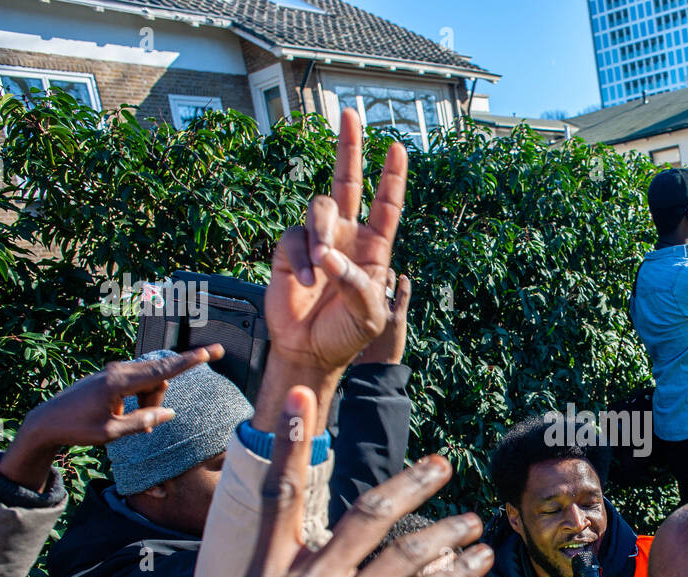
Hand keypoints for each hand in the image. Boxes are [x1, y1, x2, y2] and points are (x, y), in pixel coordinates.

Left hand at [0, 346, 221, 491]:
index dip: (190, 362)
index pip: (163, 370)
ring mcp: (113, 372)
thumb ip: (143, 421)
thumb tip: (168, 413)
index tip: (210, 351)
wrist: (45, 422)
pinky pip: (138, 383)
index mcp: (118, 383)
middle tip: (147, 424)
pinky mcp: (110, 377)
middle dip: (159, 399)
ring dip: (149, 401)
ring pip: (149, 381)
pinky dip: (140, 399)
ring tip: (132, 421)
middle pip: (159, 378)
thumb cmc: (76, 428)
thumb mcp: (112, 433)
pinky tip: (125, 415)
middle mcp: (118, 371)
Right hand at [176, 386, 492, 576]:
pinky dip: (458, 572)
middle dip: (413, 483)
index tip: (298, 401)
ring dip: (450, 533)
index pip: (278, 498)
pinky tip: (479, 562)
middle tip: (444, 466)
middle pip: (366, 512)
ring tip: (476, 525)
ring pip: (407, 552)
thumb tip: (314, 561)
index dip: (287, 446)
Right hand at [259, 108, 406, 430]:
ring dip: (321, 235)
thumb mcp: (369, 316)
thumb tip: (330, 254)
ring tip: (322, 270)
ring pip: (319, 208)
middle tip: (349, 114)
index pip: (386, 206)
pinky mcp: (290, 249)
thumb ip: (357, 285)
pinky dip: (303, 259)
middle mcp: (346, 236)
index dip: (392, 177)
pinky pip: (295, 238)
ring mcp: (317, 240)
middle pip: (348, 182)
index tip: (397, 148)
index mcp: (374, 248)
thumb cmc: (346, 335)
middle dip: (349, 148)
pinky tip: (308, 283)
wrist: (309, 350)